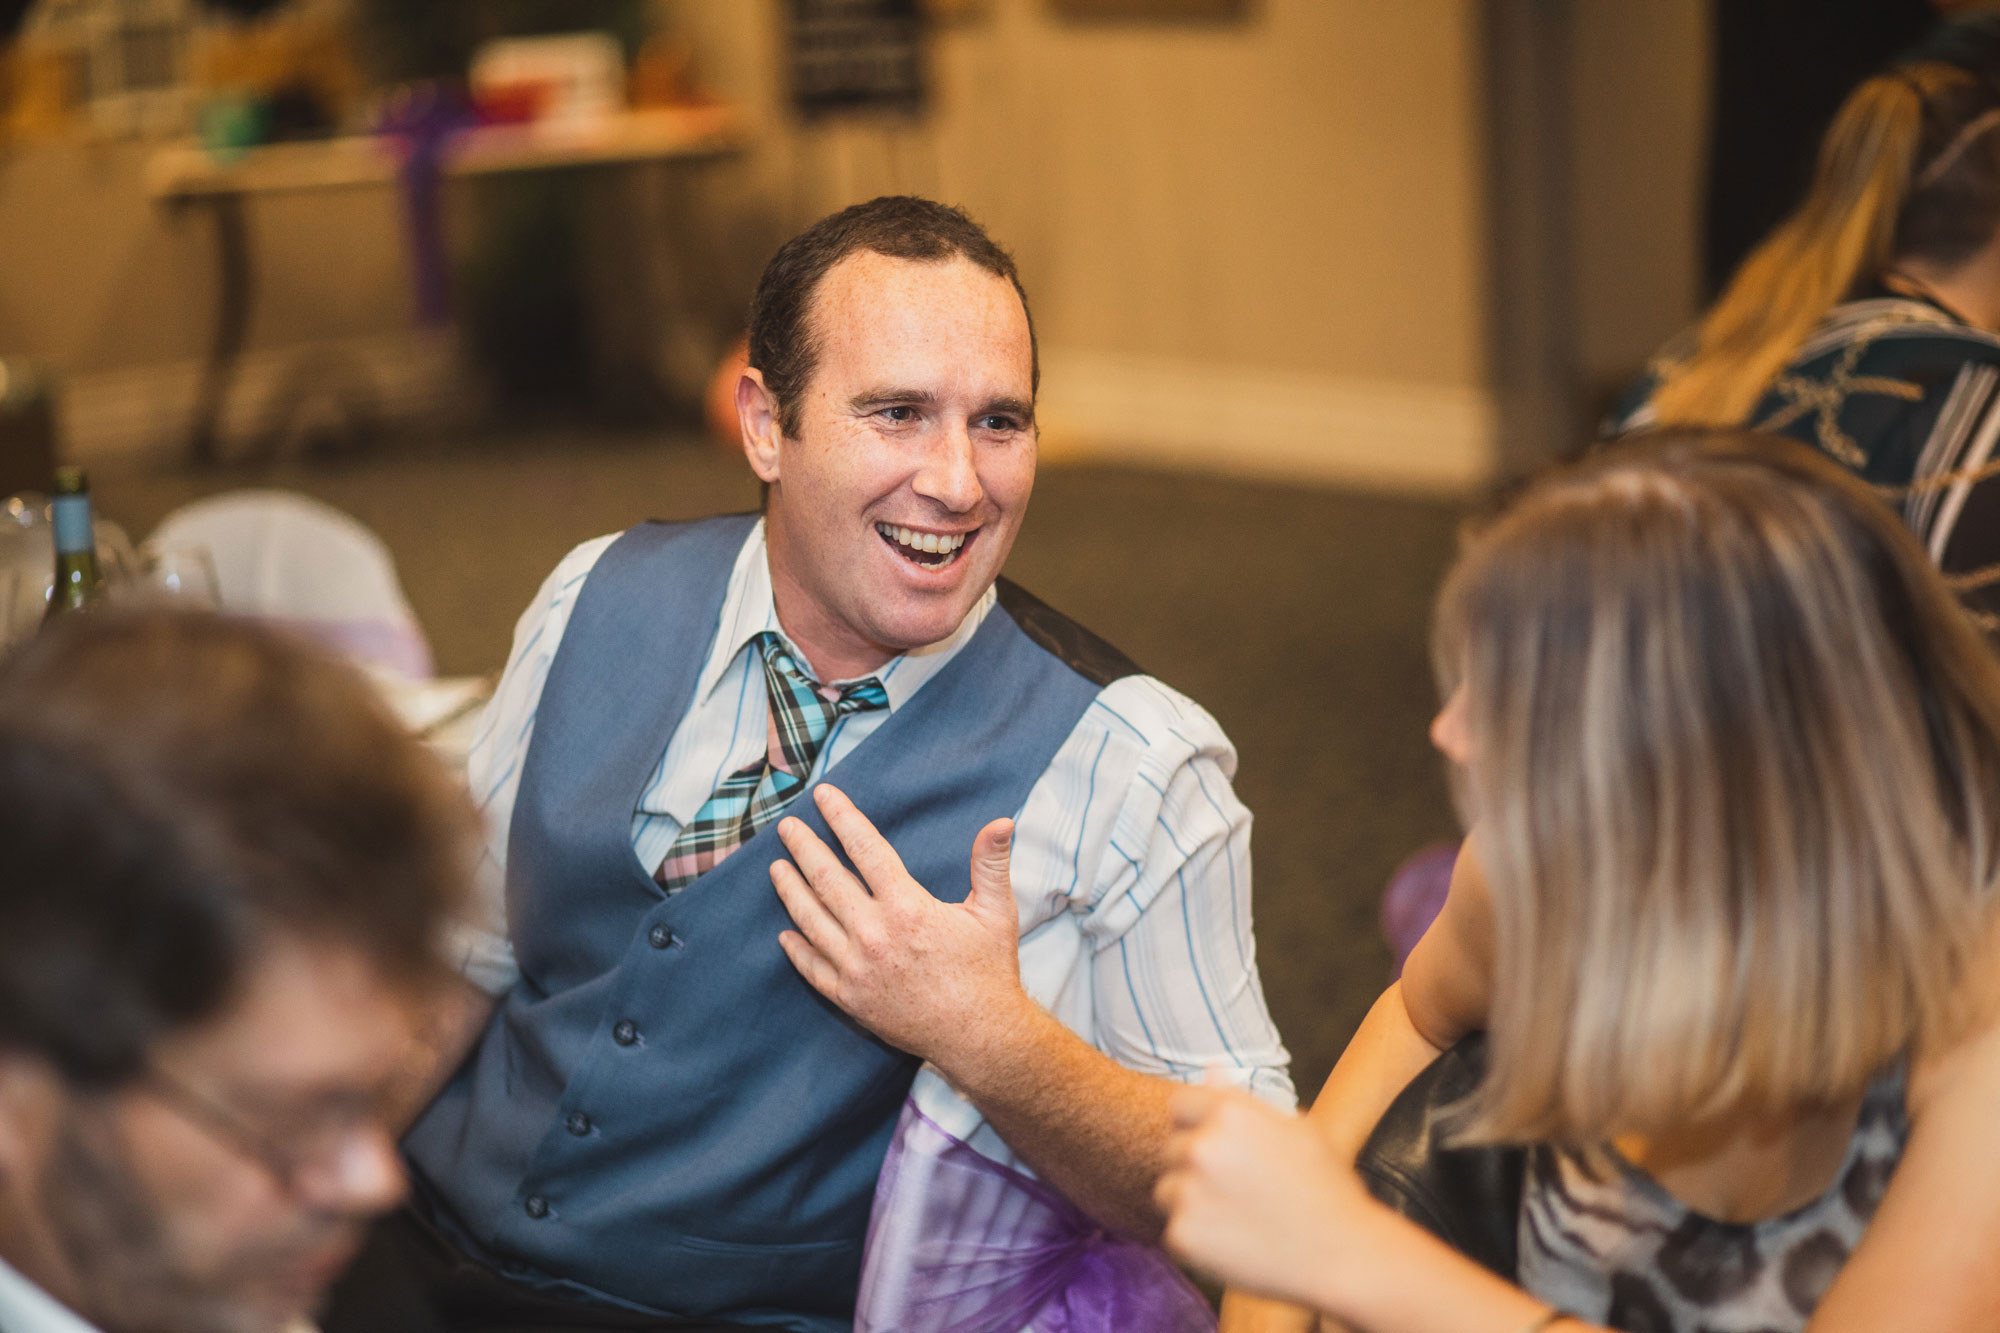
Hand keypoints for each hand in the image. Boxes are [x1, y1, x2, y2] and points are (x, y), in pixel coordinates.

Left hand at [770, 784, 1031, 1067]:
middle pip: (826, 879)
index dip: (842, 817)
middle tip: (788, 827)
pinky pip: (812, 968)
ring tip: (776, 868)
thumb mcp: (997, 912)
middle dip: (804, 848)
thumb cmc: (989, 973)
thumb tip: (1001, 821)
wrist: (980, 1038)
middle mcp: (875, 935)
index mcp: (908, 907)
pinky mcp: (850, 999)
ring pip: (810, 920)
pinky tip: (785, 934)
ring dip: (790, 890)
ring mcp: (857, 969)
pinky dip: (796, 949)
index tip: (823, 796)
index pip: (865, 848)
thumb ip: (991, 863)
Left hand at [1157, 1073, 1375, 1309]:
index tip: (1222, 1151)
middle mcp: (1203, 1148)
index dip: (1198, 1127)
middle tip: (1239, 1191)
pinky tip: (1235, 1242)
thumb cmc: (1326, 1188)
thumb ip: (1243, 1099)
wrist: (1344, 1256)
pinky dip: (1196, 1239)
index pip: (1180, 1105)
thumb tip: (1210, 1067)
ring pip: (1167, 1190)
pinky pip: (1174, 1230)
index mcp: (1229, 1114)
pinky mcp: (1183, 1235)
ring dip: (1190, 1202)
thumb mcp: (1295, 1129)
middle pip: (1171, 1149)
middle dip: (1195, 1166)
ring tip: (1238, 1216)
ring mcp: (1189, 1193)